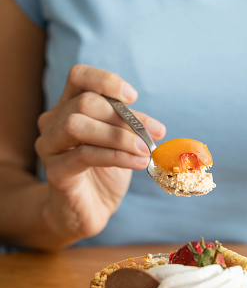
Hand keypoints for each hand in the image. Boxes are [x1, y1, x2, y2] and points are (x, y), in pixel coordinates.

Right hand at [35, 64, 165, 245]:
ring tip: (145, 150)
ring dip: (118, 135)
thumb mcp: (121, 143)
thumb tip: (155, 127)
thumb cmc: (105, 173)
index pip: (79, 76)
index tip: (133, 97)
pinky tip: (139, 163)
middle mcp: (53, 122)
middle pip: (85, 102)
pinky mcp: (55, 172)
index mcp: (69, 107)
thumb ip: (129, 128)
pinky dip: (117, 156)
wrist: (88, 210)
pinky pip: (84, 155)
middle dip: (125, 117)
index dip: (106, 81)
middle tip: (154, 133)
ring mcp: (50, 147)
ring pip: (77, 124)